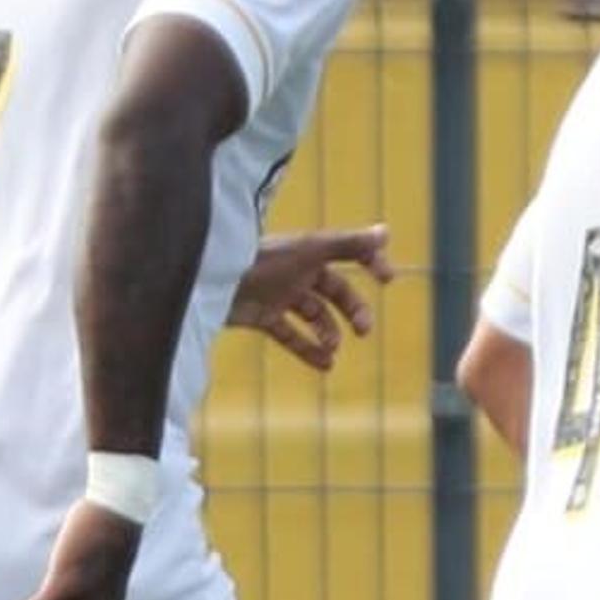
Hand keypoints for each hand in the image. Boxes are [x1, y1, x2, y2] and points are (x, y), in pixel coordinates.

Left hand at [235, 224, 393, 370]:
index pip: (348, 252)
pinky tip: (325, 366)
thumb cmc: (260, 260)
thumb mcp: (308, 251)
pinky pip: (290, 335)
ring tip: (332, 348)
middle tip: (363, 330)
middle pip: (335, 291)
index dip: (370, 262)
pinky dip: (307, 350)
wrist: (211, 280)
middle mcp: (295, 271)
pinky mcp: (260, 317)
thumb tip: (386, 232)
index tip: (388, 279)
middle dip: (353, 310)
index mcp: (307, 251)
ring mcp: (277, 295)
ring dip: (329, 333)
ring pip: (314, 316)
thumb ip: (347, 243)